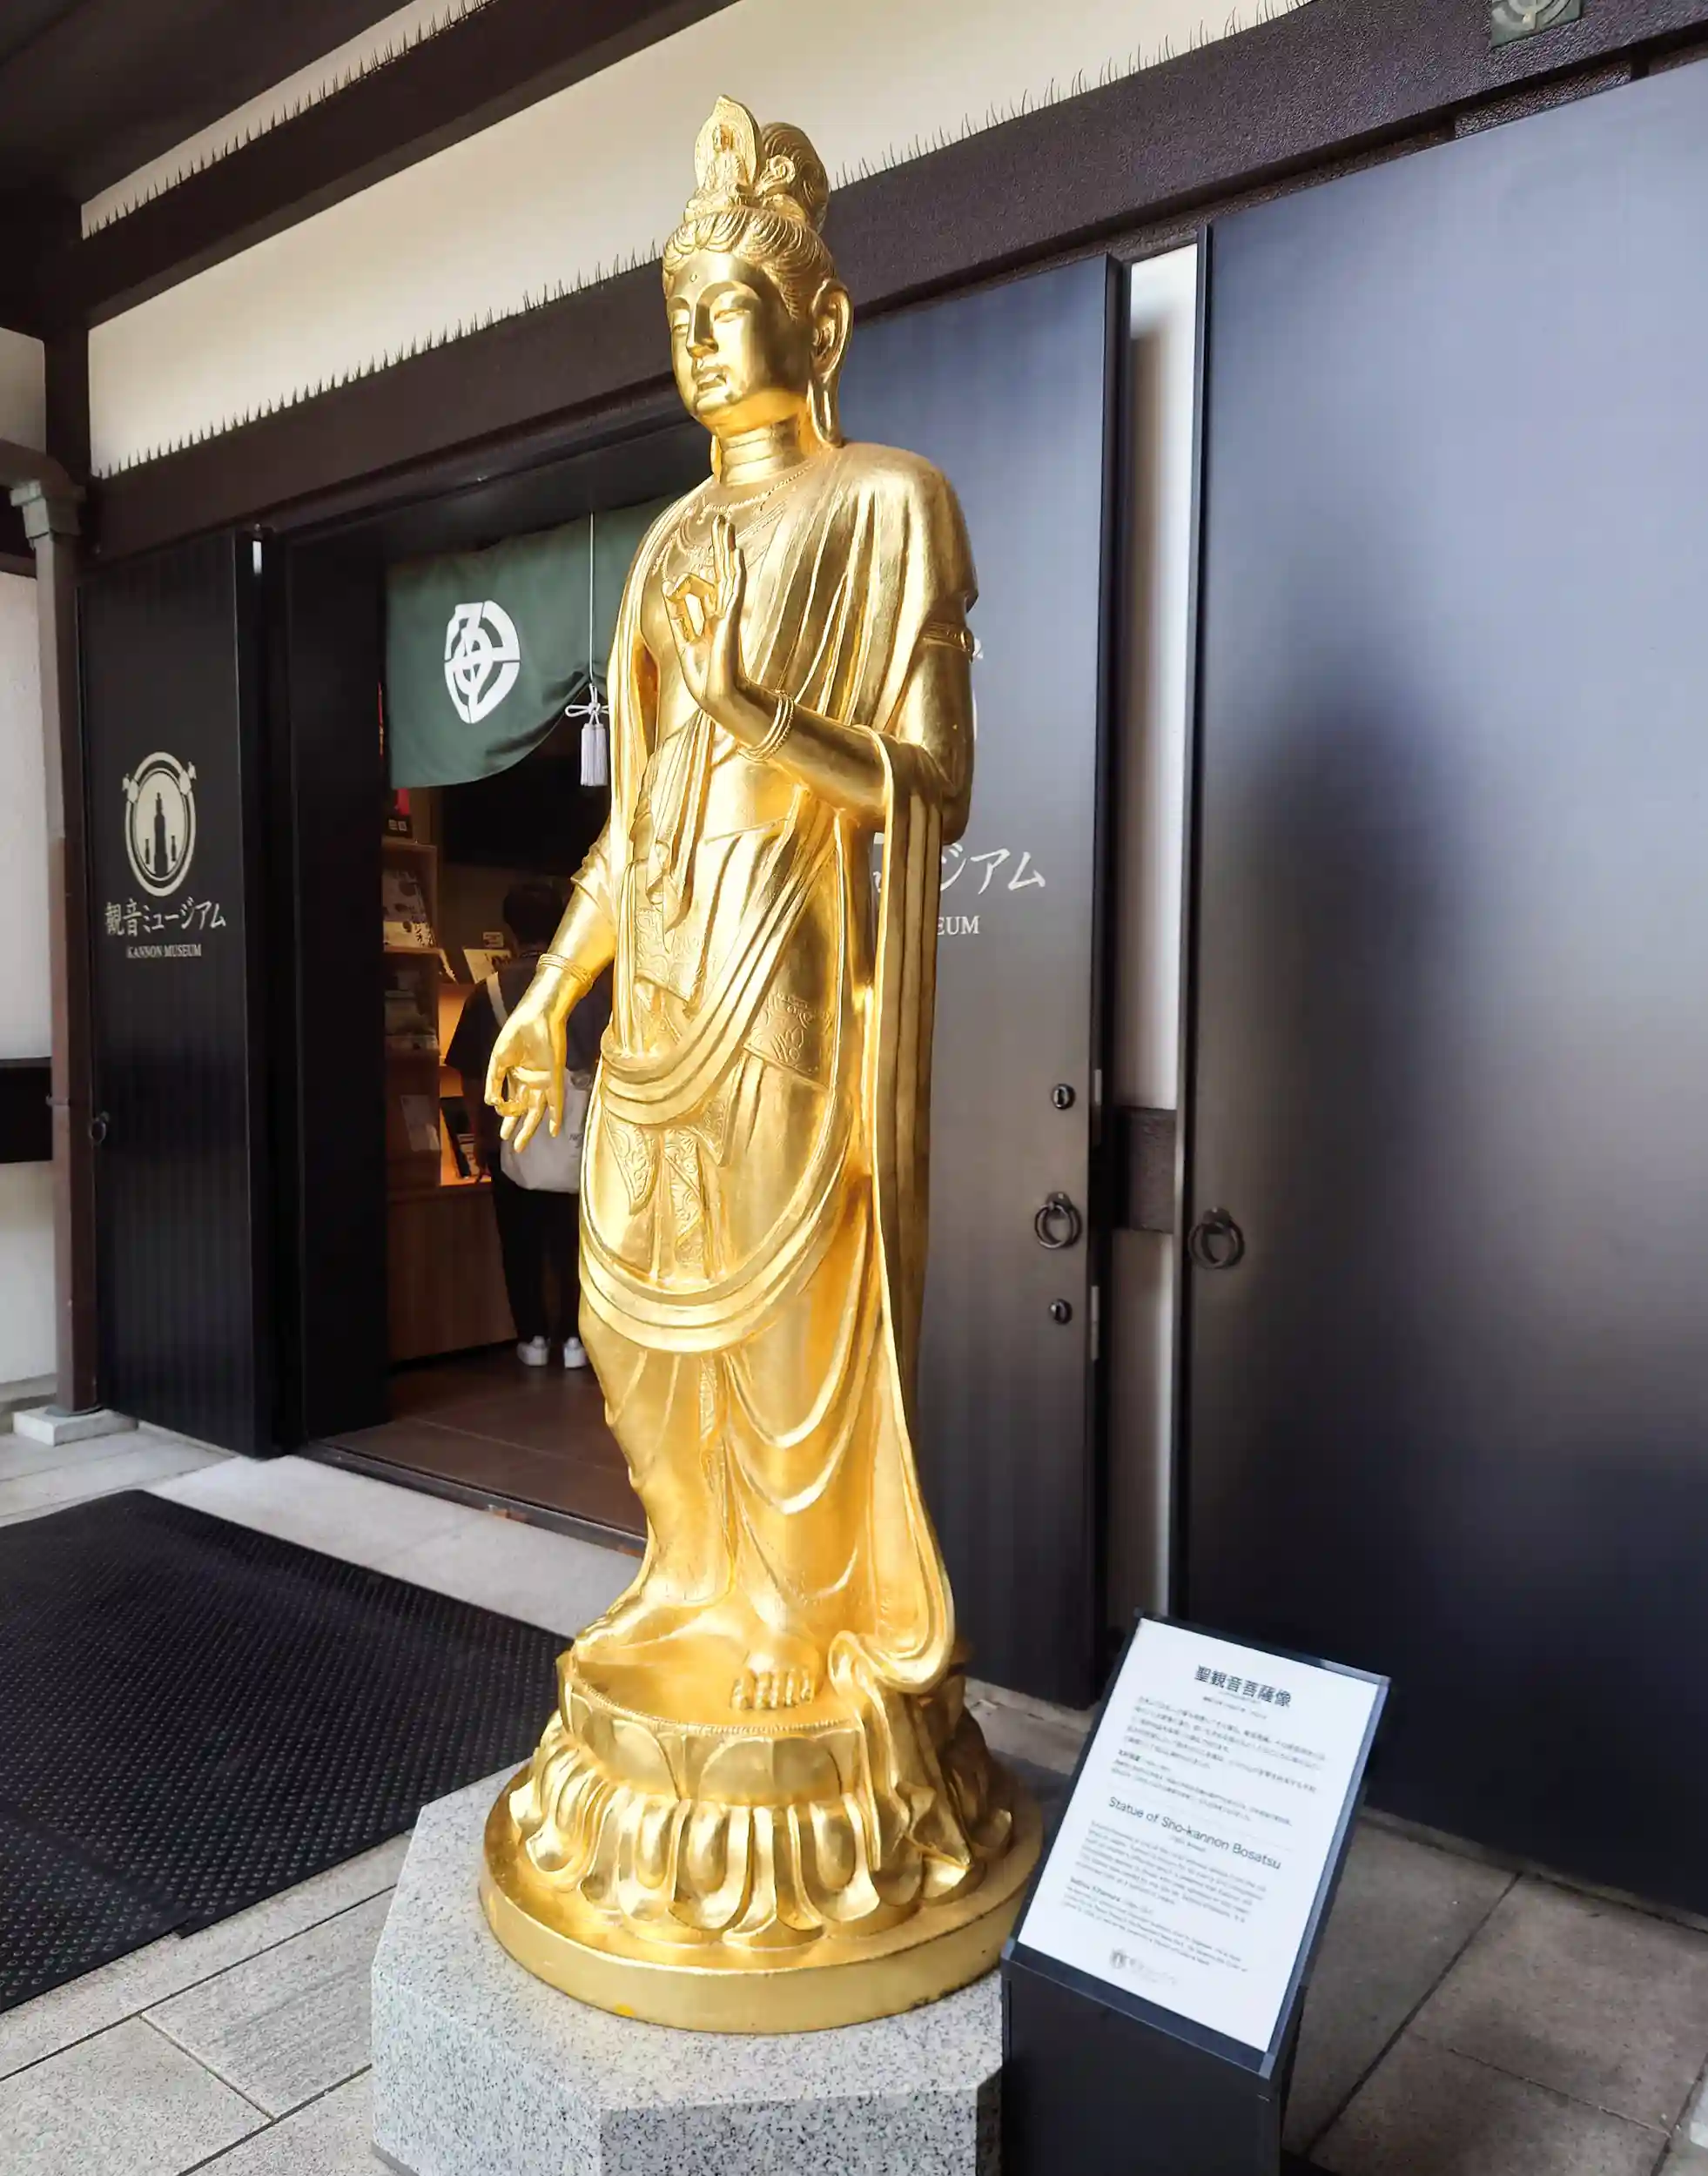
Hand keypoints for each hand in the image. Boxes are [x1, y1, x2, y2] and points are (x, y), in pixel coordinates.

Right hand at [485, 977, 568, 1152]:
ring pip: (537, 1110)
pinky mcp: (555, 1078)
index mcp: (516, 1076)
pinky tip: (553, 1131)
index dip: (504, 1111)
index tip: (497, 1111)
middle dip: (517, 1128)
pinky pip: (556, 1101)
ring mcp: (543, 1081)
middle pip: (524, 1110)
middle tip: (511, 1144)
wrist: (534, 1018)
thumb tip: (491, 1104)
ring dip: (530, 1128)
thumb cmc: (516, 1034)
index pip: (510, 1100)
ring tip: (520, 1145)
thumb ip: (494, 1082)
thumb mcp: (499, 1060)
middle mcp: (530, 1082)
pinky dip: (555, 1116)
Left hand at [663, 512, 746, 724]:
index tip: (684, 573)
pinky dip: (736, 571)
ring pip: (730, 574)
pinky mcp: (732, 620)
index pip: (706, 584)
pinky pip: (735, 590)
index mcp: (712, 618)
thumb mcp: (683, 640)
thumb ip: (678, 615)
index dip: (693, 575)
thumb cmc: (703, 677)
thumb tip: (668, 588)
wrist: (716, 696)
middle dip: (720, 546)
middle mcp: (723, 612)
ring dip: (727, 548)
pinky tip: (735, 553)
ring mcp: (729, 614)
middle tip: (722, 521)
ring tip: (727, 525)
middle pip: (723, 571)